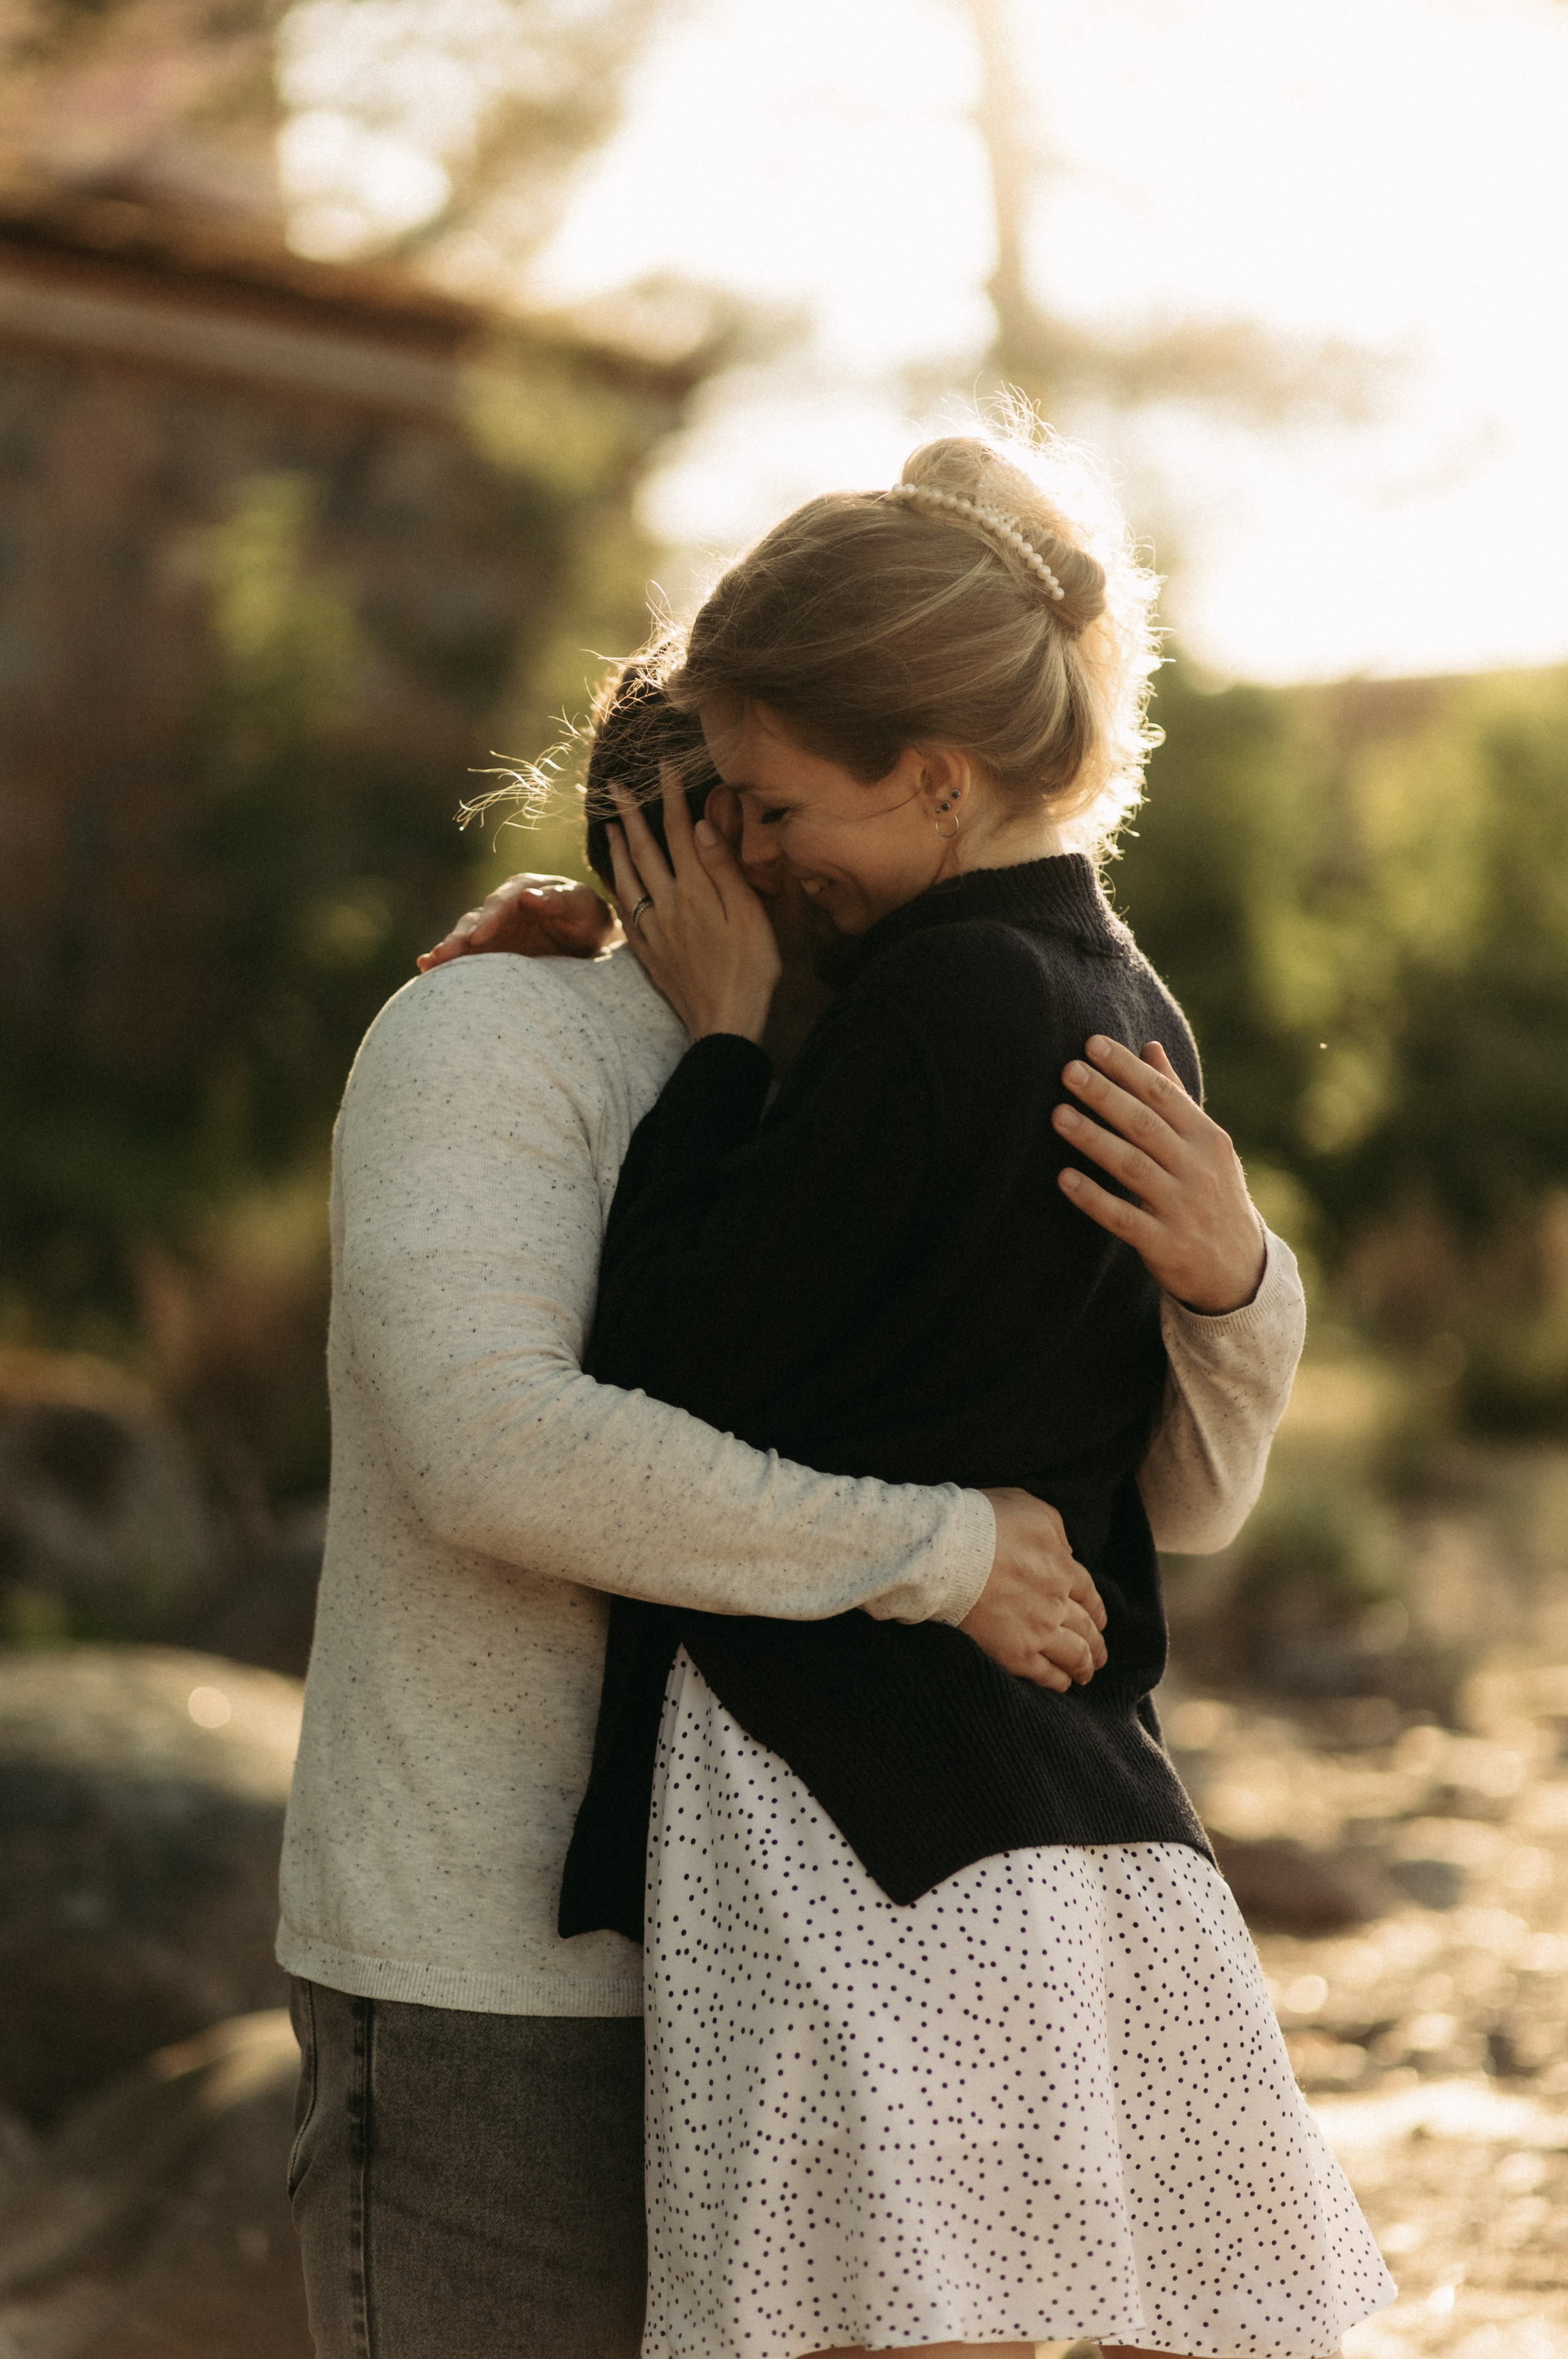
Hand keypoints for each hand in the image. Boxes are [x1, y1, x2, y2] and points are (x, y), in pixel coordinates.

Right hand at [416, 875, 615, 970]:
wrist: (589, 936)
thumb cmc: (587, 916)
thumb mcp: (581, 905)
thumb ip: (559, 900)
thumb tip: (529, 897)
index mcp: (524, 890)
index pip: (503, 902)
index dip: (489, 918)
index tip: (477, 937)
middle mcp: (502, 906)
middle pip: (476, 919)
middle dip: (458, 937)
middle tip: (442, 955)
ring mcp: (493, 928)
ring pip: (465, 936)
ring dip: (448, 949)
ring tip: (429, 964)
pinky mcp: (490, 948)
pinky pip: (466, 954)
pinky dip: (448, 960)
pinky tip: (425, 968)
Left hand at [608, 768, 780, 1042]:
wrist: (724, 1024)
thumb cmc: (750, 970)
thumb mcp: (750, 916)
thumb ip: (724, 868)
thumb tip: (701, 824)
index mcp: (696, 891)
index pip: (678, 832)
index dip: (670, 796)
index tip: (663, 766)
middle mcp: (668, 905)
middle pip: (644, 850)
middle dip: (630, 813)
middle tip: (614, 786)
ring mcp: (654, 929)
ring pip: (628, 878)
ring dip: (618, 848)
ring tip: (610, 826)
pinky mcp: (649, 952)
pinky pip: (626, 911)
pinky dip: (617, 887)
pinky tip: (615, 881)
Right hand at [962, 1488, 1107, 1691]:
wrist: (949, 1554)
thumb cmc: (985, 1523)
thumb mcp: (1032, 1509)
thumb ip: (1057, 1532)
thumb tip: (1066, 1553)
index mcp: (1064, 1569)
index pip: (1090, 1595)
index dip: (1096, 1610)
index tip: (1099, 1621)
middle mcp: (1058, 1604)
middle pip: (1087, 1629)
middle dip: (1097, 1644)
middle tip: (1099, 1655)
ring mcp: (1039, 1632)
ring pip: (1075, 1656)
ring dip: (1085, 1666)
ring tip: (1086, 1674)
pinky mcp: (1016, 1654)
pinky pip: (1047, 1675)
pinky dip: (1059, 1681)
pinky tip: (1062, 1683)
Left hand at [1052, 1036, 1266, 1314]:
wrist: (1240, 1271)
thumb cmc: (1213, 1194)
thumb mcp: (1205, 1145)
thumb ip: (1175, 1097)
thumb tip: (1149, 1046)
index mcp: (1207, 1139)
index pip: (1163, 1095)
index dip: (1127, 1069)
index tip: (1092, 1044)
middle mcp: (1198, 1169)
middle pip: (1145, 1125)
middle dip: (1106, 1095)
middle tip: (1068, 1069)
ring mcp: (1183, 1208)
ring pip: (1132, 1167)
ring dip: (1094, 1139)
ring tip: (1057, 1115)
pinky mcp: (1165, 1244)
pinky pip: (1124, 1218)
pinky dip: (1094, 1199)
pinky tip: (1065, 1179)